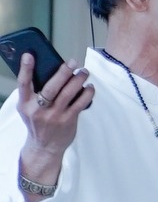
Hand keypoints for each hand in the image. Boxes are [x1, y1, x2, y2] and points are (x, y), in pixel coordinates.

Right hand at [14, 54, 92, 194]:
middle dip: (63, 72)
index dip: (25, 69)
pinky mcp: (68, 121)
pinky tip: (90, 87)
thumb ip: (33, 93)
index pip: (23, 84)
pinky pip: (80, 103)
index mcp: (25, 104)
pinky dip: (87, 93)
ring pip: (68, 93)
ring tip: (84, 72)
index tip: (29, 55)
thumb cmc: (37, 122)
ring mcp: (54, 116)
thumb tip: (48, 70)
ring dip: (79, 80)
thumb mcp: (28, 108)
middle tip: (72, 62)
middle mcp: (38, 110)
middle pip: (51, 87)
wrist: (44, 147)